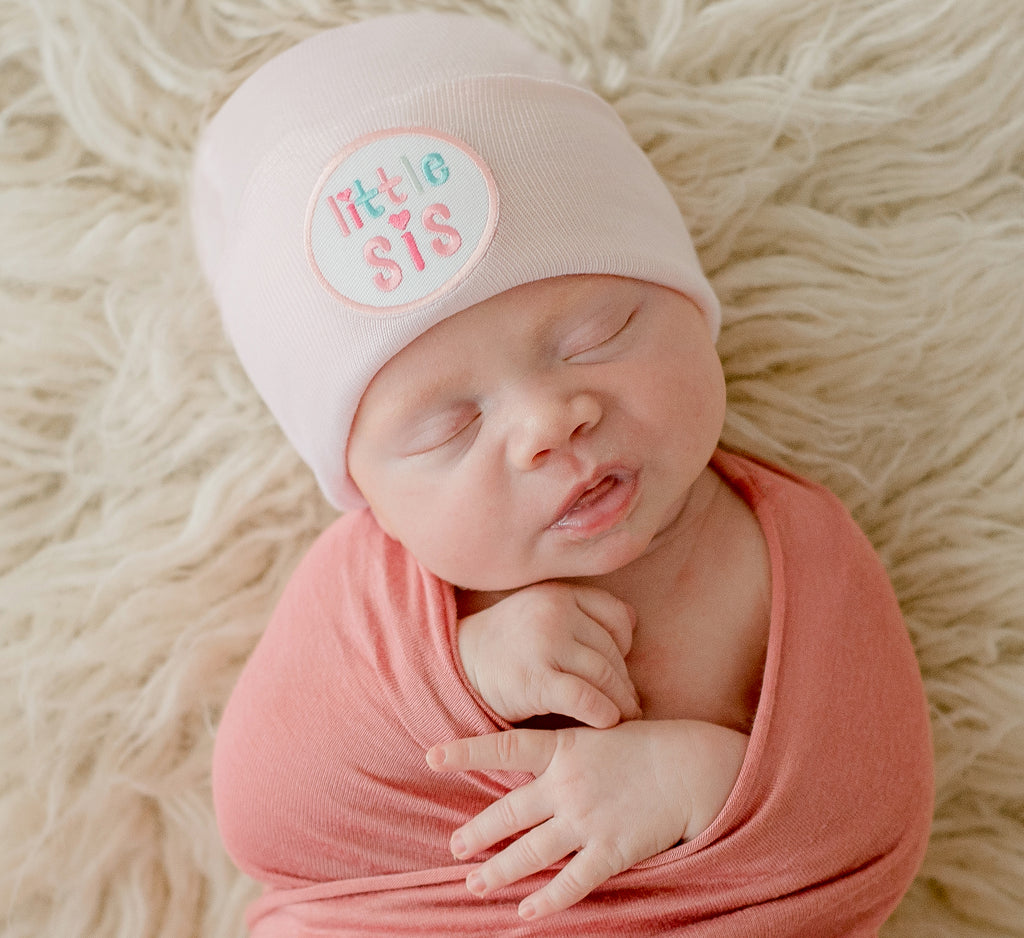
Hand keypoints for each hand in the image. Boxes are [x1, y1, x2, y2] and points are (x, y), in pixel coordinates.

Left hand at [426, 719, 747, 919]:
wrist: (693, 765)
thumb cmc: (648, 745)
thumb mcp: (599, 731)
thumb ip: (563, 751)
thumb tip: (530, 764)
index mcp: (564, 748)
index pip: (504, 748)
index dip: (466, 752)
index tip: (431, 756)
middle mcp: (567, 784)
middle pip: (509, 813)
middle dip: (478, 832)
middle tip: (454, 846)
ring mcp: (587, 818)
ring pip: (531, 852)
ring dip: (499, 870)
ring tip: (474, 883)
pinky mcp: (611, 849)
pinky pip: (572, 881)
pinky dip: (546, 900)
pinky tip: (525, 912)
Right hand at [457, 582, 640, 726]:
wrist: (458, 666)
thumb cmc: (506, 644)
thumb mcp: (539, 612)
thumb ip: (580, 612)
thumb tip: (634, 621)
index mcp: (558, 593)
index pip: (615, 615)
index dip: (626, 643)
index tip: (620, 666)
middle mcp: (554, 612)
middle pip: (611, 649)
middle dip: (624, 680)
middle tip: (630, 702)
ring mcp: (545, 644)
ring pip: (604, 674)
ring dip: (621, 701)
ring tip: (625, 716)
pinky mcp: (536, 680)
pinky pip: (586, 698)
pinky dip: (604, 713)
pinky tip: (607, 723)